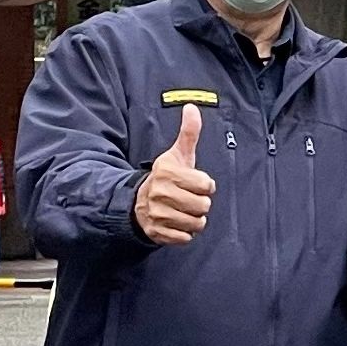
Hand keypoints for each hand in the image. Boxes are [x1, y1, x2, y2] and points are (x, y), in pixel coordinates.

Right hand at [134, 104, 215, 245]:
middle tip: (190, 199)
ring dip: (195, 220)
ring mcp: (157, 214)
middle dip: (201, 204)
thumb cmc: (167, 178)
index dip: (206, 185)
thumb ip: (188, 133)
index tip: (195, 183)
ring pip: (196, 224)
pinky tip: (177, 223)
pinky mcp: (157, 232)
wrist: (140, 202)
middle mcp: (160, 193)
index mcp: (167, 172)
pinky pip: (185, 238)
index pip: (206, 185)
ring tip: (184, 211)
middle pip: (203, 206)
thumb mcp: (178, 155)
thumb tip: (192, 107)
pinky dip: (185, 233)